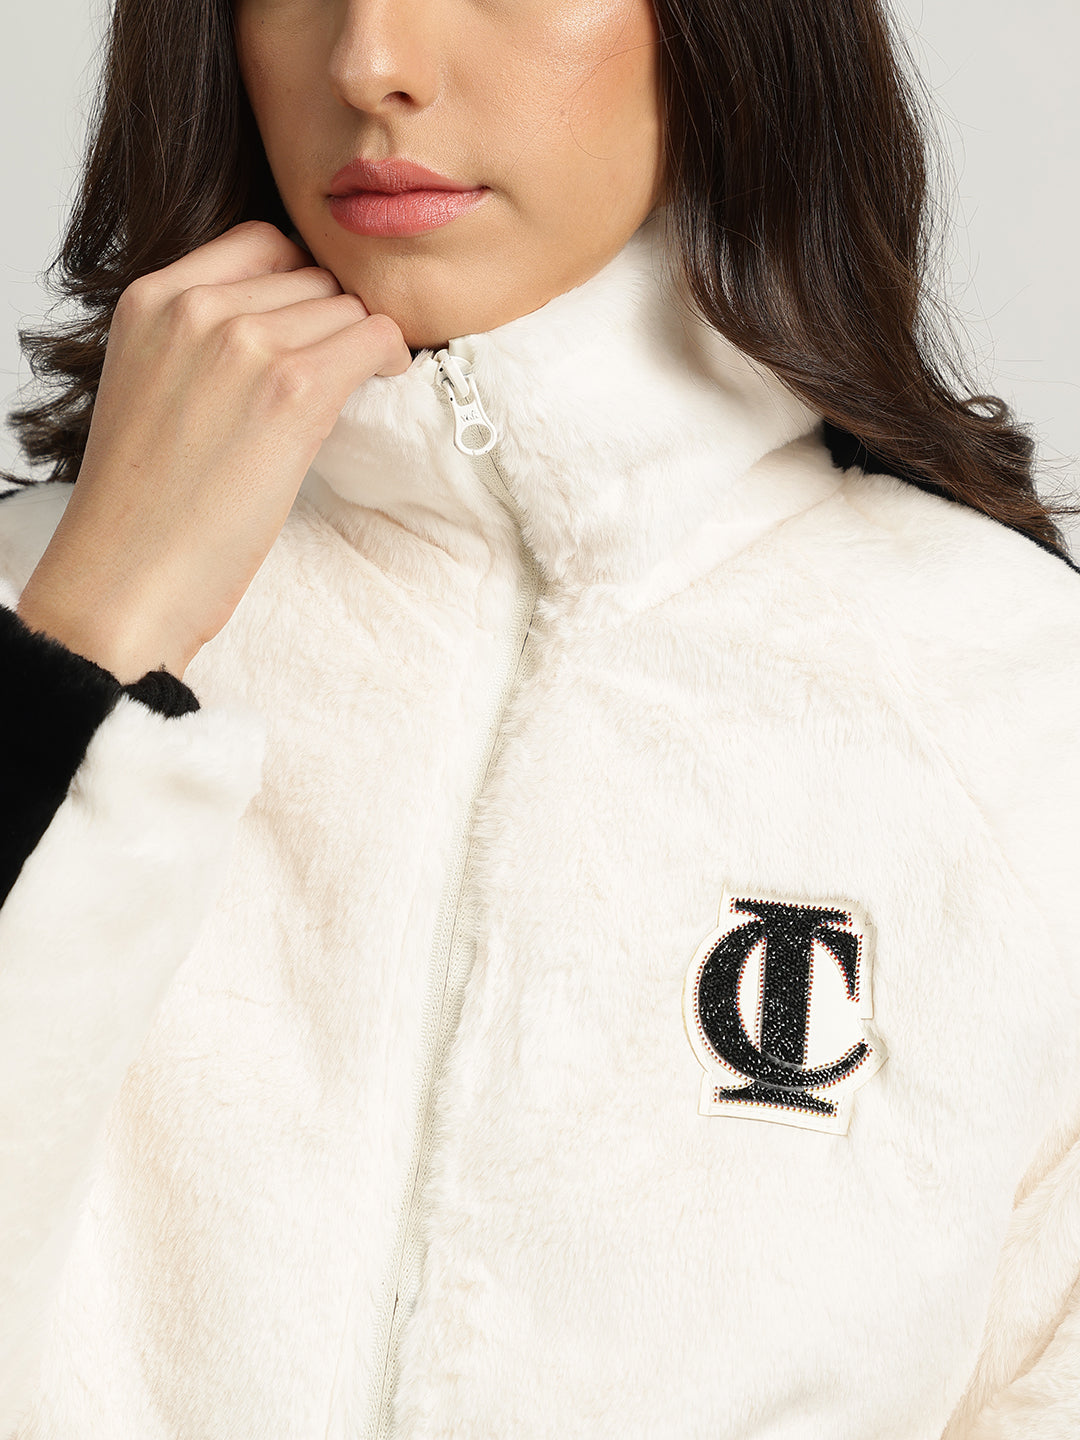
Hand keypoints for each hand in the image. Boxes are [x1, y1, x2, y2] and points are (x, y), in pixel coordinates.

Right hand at [16, 219, 410, 683]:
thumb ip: (199, 339)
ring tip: (353, 388)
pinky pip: (374, 337)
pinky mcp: (295, 389)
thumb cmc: (142, 507)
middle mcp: (197, 307)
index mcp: (152, 299)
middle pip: (311, 276)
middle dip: (332, 321)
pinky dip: (390, 356)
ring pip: (346, 307)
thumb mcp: (150, 387)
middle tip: (337, 371)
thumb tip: (285, 322)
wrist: (128, 576)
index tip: (313, 325)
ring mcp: (247, 344)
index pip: (260, 244)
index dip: (299, 283)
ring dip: (360, 345)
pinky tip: (385, 380)